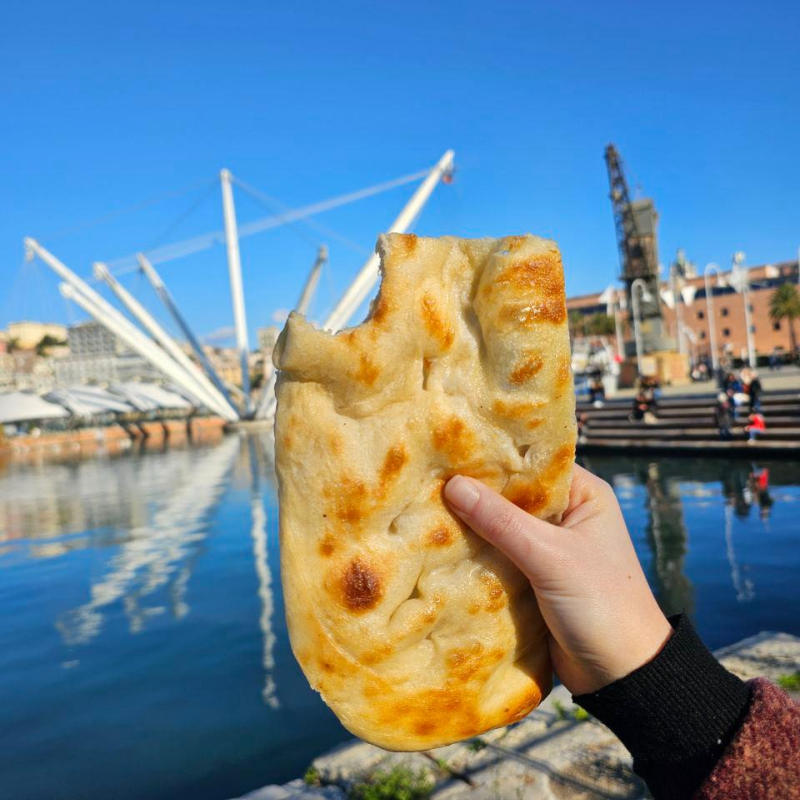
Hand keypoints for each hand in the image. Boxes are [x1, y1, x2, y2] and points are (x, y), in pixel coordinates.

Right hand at [444, 465, 671, 694]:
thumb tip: (453, 485)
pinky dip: (476, 554)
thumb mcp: (550, 557)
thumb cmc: (601, 604)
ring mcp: (548, 548)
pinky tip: (439, 547)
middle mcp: (566, 516)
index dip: (494, 456)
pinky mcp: (534, 577)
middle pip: (512, 495)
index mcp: (583, 495)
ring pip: (501, 527)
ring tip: (423, 508)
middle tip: (427, 479)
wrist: (622, 676)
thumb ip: (502, 522)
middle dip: (475, 492)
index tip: (449, 451)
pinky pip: (498, 556)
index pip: (533, 463)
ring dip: (471, 526)